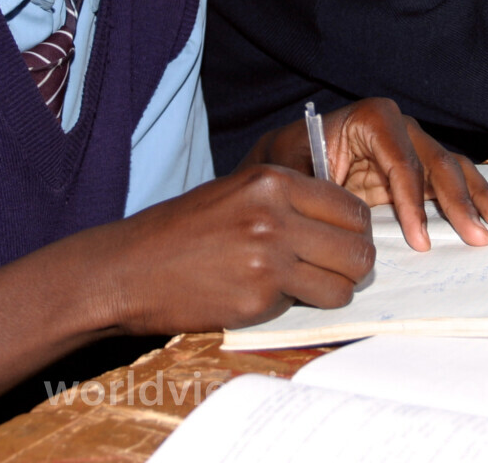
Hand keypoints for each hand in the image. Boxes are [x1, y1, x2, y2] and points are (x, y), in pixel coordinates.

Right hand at [97, 164, 376, 334]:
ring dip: (332, 289)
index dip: (354, 230)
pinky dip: (297, 305)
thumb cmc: (182, 230)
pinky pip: (309, 306)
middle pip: (358, 248)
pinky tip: (267, 295)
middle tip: (333, 270)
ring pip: (344, 284)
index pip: (351, 208)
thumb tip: (341, 220)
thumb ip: (287, 201)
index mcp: (272, 181)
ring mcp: (268, 259)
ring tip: (303, 285)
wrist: (129, 268)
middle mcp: (275, 216)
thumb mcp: (236, 192)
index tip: (342, 241)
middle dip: (352, 264)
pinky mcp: (259, 299)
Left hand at [243, 98, 487, 250]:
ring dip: (477, 196)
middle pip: (435, 163)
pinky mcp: (415, 169)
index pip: (402, 161)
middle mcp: (398, 127)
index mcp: (370, 120)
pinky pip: (449, 179)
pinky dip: (471, 195)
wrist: (284, 160)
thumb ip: (319, 187)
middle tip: (477, 235)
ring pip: (451, 168)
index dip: (413, 202)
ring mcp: (410, 146)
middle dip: (459, 201)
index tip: (420, 240)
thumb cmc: (286, 162)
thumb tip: (346, 213)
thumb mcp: (292, 171)